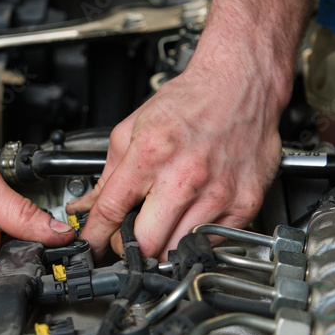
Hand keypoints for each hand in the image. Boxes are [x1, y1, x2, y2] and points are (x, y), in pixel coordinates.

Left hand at [70, 56, 286, 260]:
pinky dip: (197, 237)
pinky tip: (191, 217)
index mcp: (151, 155)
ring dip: (165, 245)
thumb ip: (109, 172)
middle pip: (147, 245)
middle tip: (130, 238)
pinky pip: (213, 241)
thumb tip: (89, 205)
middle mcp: (185, 177)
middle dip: (131, 248)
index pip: (111, 211)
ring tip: (163, 225)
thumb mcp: (134, 127)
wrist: (240, 84)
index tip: (92, 246)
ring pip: (179, 250)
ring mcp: (218, 194)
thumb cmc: (191, 101)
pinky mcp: (244, 204)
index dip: (95, 236)